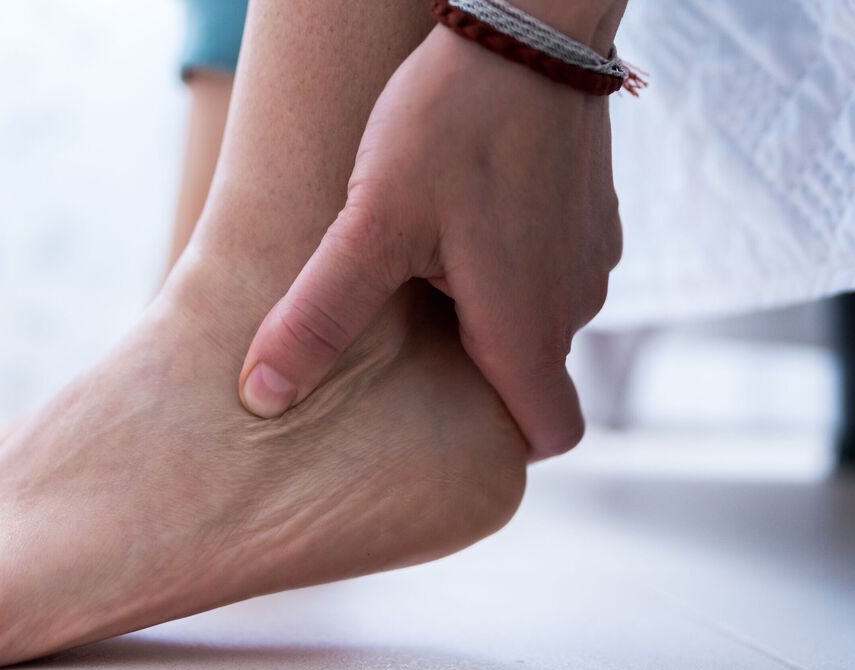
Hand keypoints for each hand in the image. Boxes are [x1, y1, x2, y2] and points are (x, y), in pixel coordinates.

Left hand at [237, 26, 621, 460]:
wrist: (525, 23)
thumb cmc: (452, 121)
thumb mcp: (370, 223)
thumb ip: (318, 316)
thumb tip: (262, 396)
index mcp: (527, 324)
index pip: (546, 435)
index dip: (498, 443)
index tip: (439, 421)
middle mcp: (575, 301)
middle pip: (528, 375)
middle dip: (470, 368)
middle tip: (404, 331)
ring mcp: (591, 255)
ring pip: (535, 318)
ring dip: (485, 308)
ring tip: (422, 264)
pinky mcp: (592, 214)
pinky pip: (549, 268)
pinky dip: (507, 263)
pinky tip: (460, 220)